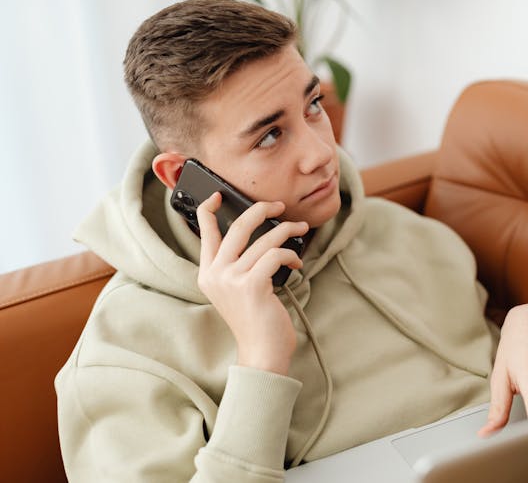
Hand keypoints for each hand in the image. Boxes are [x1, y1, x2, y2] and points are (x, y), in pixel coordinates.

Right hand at [196, 192, 308, 375]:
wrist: (261, 352)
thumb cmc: (256, 321)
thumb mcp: (239, 291)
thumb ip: (239, 265)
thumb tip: (260, 235)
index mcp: (208, 274)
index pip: (205, 233)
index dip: (209, 210)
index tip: (219, 195)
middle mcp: (215, 274)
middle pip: (239, 226)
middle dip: (262, 209)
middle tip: (279, 206)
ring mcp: (231, 279)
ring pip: (264, 239)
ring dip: (288, 231)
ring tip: (301, 231)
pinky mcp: (251, 285)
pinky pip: (276, 254)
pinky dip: (291, 255)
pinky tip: (296, 265)